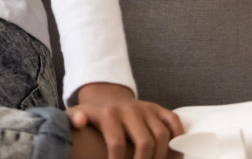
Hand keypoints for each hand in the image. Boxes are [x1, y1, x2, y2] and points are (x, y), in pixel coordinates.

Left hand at [68, 83, 183, 158]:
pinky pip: (174, 122)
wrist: (108, 98)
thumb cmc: (94, 115)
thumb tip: (80, 122)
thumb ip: (73, 118)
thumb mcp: (78, 114)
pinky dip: (178, 138)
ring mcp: (146, 109)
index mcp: (109, 114)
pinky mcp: (159, 109)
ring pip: (162, 136)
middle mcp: (130, 110)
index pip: (117, 143)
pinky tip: (173, 154)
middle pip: (145, 142)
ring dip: (161, 156)